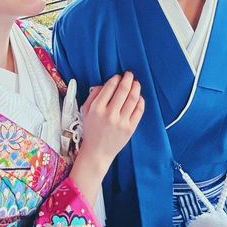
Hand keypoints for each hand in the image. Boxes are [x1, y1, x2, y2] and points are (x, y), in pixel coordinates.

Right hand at [69, 72, 143, 205]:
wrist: (97, 152)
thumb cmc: (91, 130)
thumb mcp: (86, 111)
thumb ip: (93, 95)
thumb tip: (104, 84)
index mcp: (97, 108)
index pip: (109, 87)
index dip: (116, 78)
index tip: (118, 76)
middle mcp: (110, 114)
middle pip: (123, 90)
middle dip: (128, 79)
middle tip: (129, 74)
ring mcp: (122, 122)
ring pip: (133, 98)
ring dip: (136, 87)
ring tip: (136, 83)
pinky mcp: (131, 128)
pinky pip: (139, 111)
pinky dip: (141, 101)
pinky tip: (139, 97)